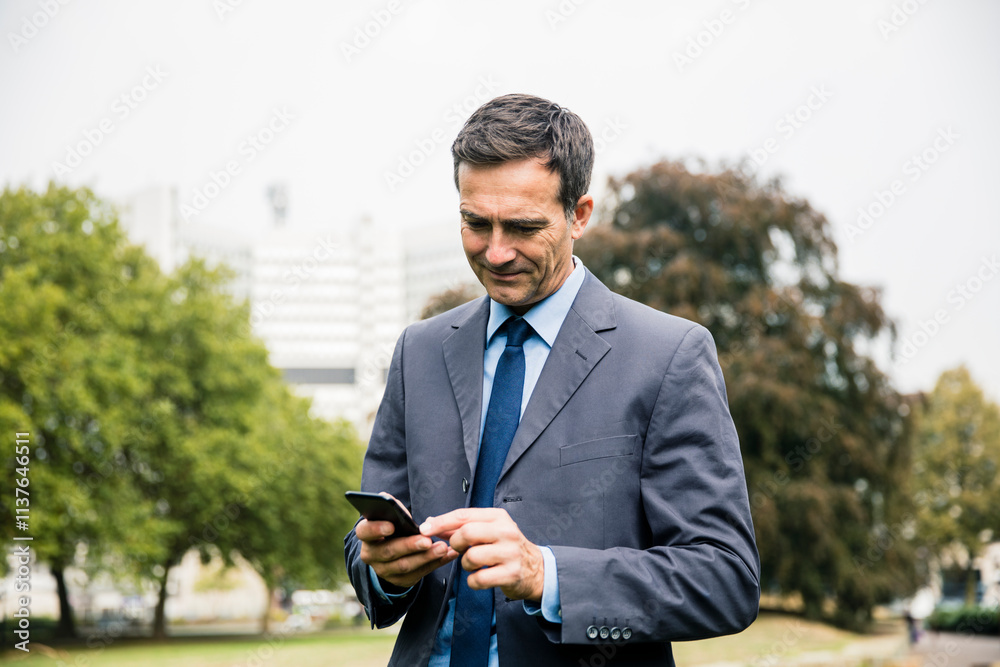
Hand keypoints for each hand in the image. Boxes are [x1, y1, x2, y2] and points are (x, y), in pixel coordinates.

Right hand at [356, 494, 459, 588]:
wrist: (394, 550)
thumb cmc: (394, 528)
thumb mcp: (391, 517)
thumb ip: (391, 509)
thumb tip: (388, 498)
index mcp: (367, 535)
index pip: (365, 532)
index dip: (376, 529)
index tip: (391, 525)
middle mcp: (372, 555)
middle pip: (389, 551)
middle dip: (409, 546)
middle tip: (426, 540)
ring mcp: (384, 570)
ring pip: (405, 566)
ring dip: (426, 557)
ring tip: (442, 547)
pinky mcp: (400, 580)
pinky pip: (418, 574)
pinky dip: (435, 564)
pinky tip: (448, 555)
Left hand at [421, 508, 544, 601]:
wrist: (536, 569)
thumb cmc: (506, 547)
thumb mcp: (489, 530)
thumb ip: (462, 526)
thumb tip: (431, 523)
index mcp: (498, 517)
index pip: (464, 515)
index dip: (441, 522)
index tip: (424, 529)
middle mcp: (506, 532)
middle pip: (467, 533)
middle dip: (455, 544)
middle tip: (458, 550)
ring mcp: (510, 553)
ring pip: (471, 557)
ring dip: (465, 564)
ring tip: (473, 565)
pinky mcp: (511, 574)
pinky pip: (478, 579)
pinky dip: (473, 581)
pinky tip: (480, 577)